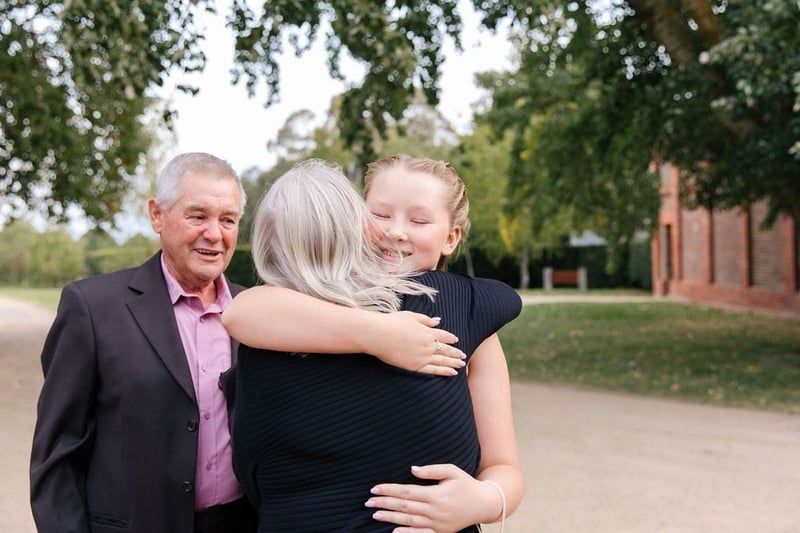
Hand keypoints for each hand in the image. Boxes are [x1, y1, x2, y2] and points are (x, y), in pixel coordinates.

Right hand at [365, 312, 464, 375]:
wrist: (378, 335)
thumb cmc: (392, 323)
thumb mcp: (410, 316)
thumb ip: (425, 319)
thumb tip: (438, 321)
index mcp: (427, 332)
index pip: (444, 335)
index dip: (451, 338)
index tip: (456, 340)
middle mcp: (427, 345)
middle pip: (446, 349)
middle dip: (455, 352)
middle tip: (463, 355)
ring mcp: (422, 356)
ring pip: (442, 361)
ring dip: (453, 362)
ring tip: (461, 364)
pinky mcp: (415, 366)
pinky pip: (433, 370)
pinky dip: (443, 371)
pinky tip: (452, 372)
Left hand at [366, 464, 497, 531]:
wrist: (484, 504)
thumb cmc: (466, 484)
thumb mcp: (452, 471)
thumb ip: (432, 470)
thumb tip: (412, 469)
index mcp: (436, 494)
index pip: (407, 492)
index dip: (389, 490)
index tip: (375, 488)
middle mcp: (435, 510)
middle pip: (404, 507)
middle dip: (384, 504)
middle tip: (368, 502)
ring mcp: (437, 524)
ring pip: (409, 521)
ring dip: (390, 518)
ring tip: (375, 514)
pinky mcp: (441, 532)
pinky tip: (393, 532)